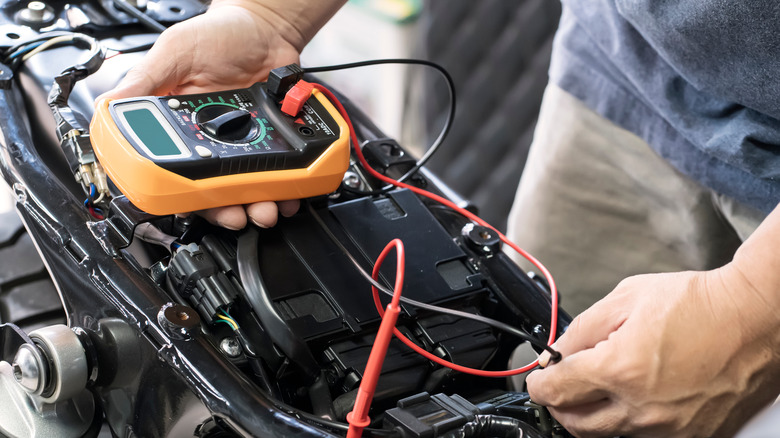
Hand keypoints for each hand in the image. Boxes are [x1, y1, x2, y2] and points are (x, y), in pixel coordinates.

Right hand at [98, 0, 342, 227]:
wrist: (268, 28)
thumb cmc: (219, 35)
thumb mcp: (174, 52)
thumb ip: (145, 81)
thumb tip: (109, 106)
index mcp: (179, 126)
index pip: (173, 172)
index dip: (181, 195)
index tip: (192, 205)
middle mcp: (211, 142)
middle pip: (213, 191)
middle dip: (225, 210)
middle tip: (237, 215)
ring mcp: (245, 145)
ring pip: (248, 189)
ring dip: (257, 205)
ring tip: (266, 209)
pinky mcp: (274, 142)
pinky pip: (280, 174)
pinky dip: (285, 188)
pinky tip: (289, 193)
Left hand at [527, 265, 779, 436]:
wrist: (753, 319)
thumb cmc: (697, 304)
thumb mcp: (626, 298)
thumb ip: (582, 329)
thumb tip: (558, 352)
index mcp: (620, 369)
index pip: (556, 391)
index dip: (538, 383)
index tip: (539, 378)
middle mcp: (641, 407)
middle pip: (575, 423)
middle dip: (559, 405)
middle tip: (561, 386)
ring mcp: (669, 428)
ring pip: (609, 434)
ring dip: (593, 415)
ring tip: (600, 387)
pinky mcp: (693, 435)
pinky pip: (645, 436)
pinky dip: (630, 421)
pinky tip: (635, 395)